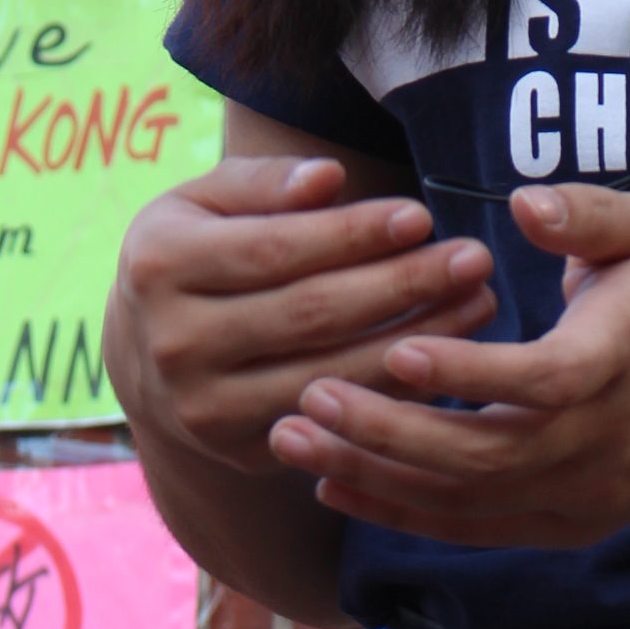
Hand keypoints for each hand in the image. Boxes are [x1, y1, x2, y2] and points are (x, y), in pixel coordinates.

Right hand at [105, 154, 498, 479]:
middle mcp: (174, 344)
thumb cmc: (198, 253)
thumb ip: (264, 183)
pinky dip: (395, 389)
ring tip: (479, 302)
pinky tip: (446, 356)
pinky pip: (336, 419)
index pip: (274, 249)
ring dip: (417, 340)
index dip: (353, 234)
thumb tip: (329, 178)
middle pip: (309, 313)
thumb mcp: (206, 202)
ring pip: (330, 373)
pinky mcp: (241, 450)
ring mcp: (205, 408)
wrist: (150, 352)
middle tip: (473, 258)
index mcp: (159, 264)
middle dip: (402, 285)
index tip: (422, 217)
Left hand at [268, 183, 629, 546]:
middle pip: (488, 456)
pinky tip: (337, 488)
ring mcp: (583, 495)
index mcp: (623, 361)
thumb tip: (526, 203)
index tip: (399, 348)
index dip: (472, 374)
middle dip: (389, 432)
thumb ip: (589, 214)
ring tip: (294, 440)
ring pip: (469, 502)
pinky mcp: (565, 525)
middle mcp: (602, 441)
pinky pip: (475, 529)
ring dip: (376, 476)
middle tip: (308, 396)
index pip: (545, 382)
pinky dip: (403, 513)